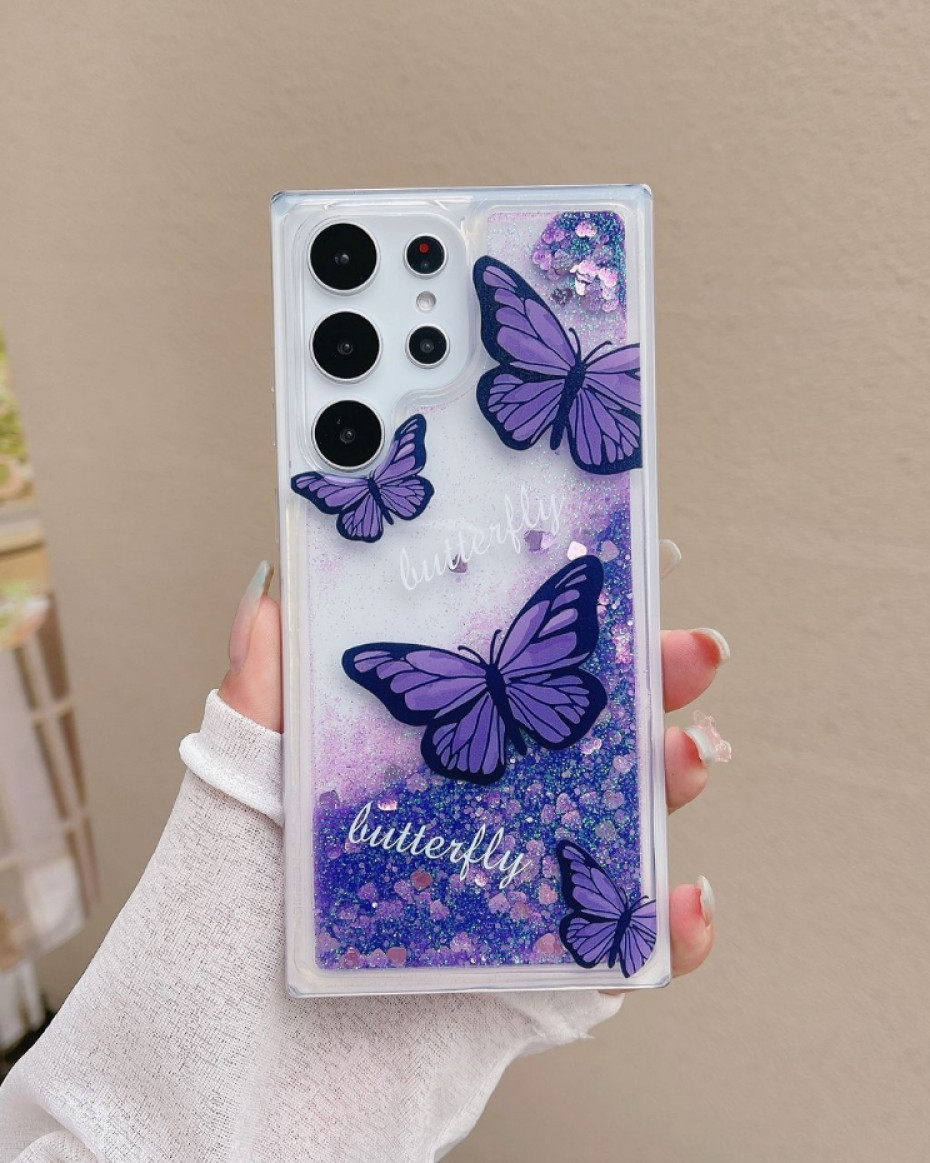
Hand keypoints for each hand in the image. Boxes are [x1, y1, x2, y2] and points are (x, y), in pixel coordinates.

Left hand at [219, 554, 729, 980]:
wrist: (242, 1057)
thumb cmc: (238, 912)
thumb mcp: (245, 782)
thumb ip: (262, 693)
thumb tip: (273, 597)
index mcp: (435, 751)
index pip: (517, 669)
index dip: (578, 627)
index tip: (620, 586)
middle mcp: (490, 808)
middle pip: (592, 735)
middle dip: (653, 687)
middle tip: (688, 658)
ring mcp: (521, 883)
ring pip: (624, 822)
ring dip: (673, 783)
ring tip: (686, 759)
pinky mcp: (539, 968)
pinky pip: (620, 947)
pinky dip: (669, 930)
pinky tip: (683, 906)